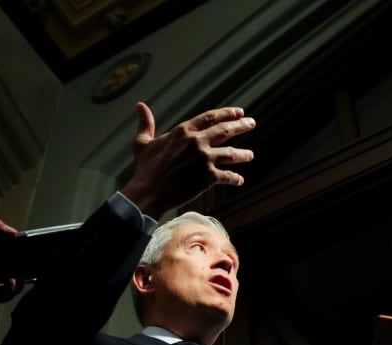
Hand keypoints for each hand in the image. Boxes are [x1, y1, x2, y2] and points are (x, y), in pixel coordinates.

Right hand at [120, 101, 256, 219]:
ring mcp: (204, 159)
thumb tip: (139, 105)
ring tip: (251, 155)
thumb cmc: (145, 169)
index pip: (210, 117)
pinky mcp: (208, 177)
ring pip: (231, 153)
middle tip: (252, 123)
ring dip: (243, 154)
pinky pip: (227, 176)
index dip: (226, 113)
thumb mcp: (143, 142)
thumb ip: (146, 123)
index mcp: (183, 131)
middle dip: (241, 126)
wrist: (149, 192)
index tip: (239, 112)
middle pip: (225, 130)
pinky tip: (240, 180)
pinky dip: (235, 179)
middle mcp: (196, 141)